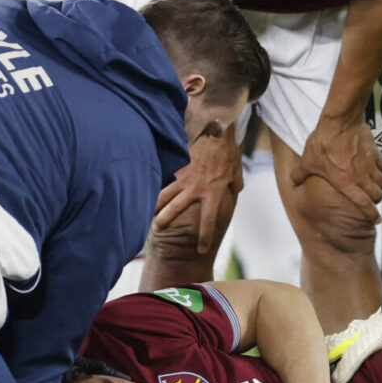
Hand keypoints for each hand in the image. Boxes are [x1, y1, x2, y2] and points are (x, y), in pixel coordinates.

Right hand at [152, 132, 242, 255]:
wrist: (216, 132)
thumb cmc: (228, 152)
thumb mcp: (236, 172)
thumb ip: (235, 185)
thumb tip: (235, 190)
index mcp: (213, 193)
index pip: (208, 221)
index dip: (205, 237)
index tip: (201, 250)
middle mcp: (196, 189)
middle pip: (176, 209)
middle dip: (165, 221)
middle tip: (157, 232)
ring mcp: (185, 179)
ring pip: (165, 195)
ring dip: (155, 206)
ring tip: (145, 213)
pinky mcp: (179, 169)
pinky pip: (166, 181)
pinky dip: (157, 189)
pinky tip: (147, 193)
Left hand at [287, 114, 381, 224]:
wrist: (339, 123)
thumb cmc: (323, 143)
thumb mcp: (308, 160)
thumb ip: (300, 173)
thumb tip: (292, 181)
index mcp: (346, 184)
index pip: (364, 204)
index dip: (372, 214)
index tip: (377, 220)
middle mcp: (361, 177)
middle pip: (376, 195)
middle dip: (376, 200)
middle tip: (372, 200)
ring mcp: (370, 165)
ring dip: (380, 186)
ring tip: (376, 185)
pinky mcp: (375, 152)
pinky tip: (380, 168)